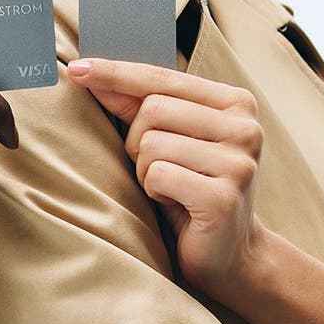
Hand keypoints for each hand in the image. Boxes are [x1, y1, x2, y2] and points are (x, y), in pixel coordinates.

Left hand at [64, 57, 263, 293]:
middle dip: (137, 141)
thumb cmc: (191, 191)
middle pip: (153, 109)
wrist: (230, 254)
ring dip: (146, 171)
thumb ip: (136, 107)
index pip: (163, 78)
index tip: (77, 68)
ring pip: (151, 143)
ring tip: (171, 189)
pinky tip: (177, 205)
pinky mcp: (223, 196)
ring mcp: (238, 162)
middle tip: (160, 169)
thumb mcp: (168, 141)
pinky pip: (158, 175)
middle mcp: (245, 127)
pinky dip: (154, 192)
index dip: (117, 73)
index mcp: (236, 103)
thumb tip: (89, 72)